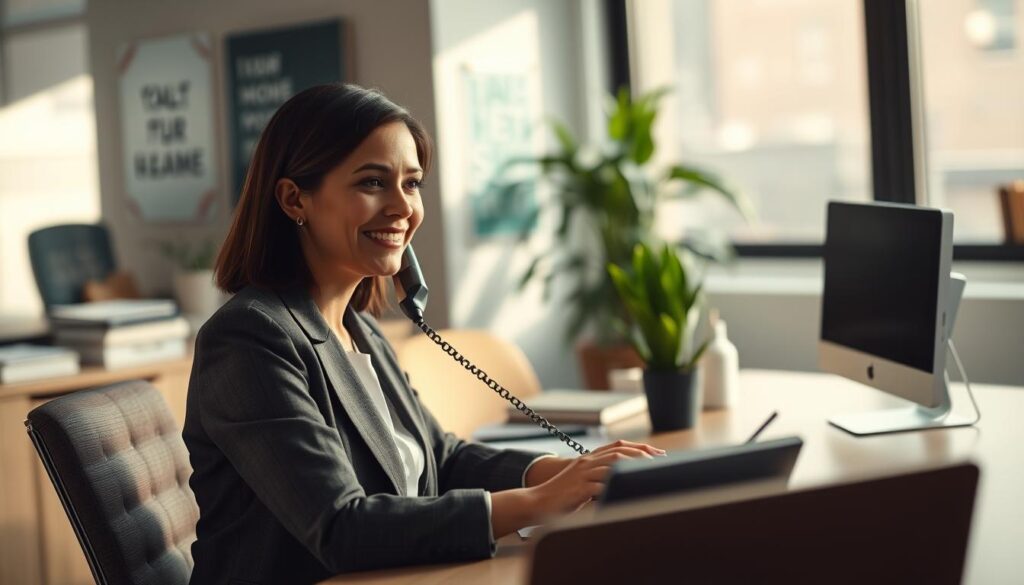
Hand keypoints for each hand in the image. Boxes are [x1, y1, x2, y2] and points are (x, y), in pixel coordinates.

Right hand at [532, 440, 664, 515]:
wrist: (537, 501)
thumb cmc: (562, 495)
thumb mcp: (582, 481)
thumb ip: (600, 478)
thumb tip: (622, 480)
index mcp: (589, 458)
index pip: (618, 445)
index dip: (639, 447)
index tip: (657, 452)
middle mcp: (587, 462)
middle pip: (619, 452)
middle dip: (642, 456)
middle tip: (660, 462)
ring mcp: (583, 474)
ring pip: (613, 465)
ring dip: (633, 469)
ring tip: (649, 475)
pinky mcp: (579, 489)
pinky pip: (601, 486)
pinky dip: (616, 487)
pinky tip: (629, 491)